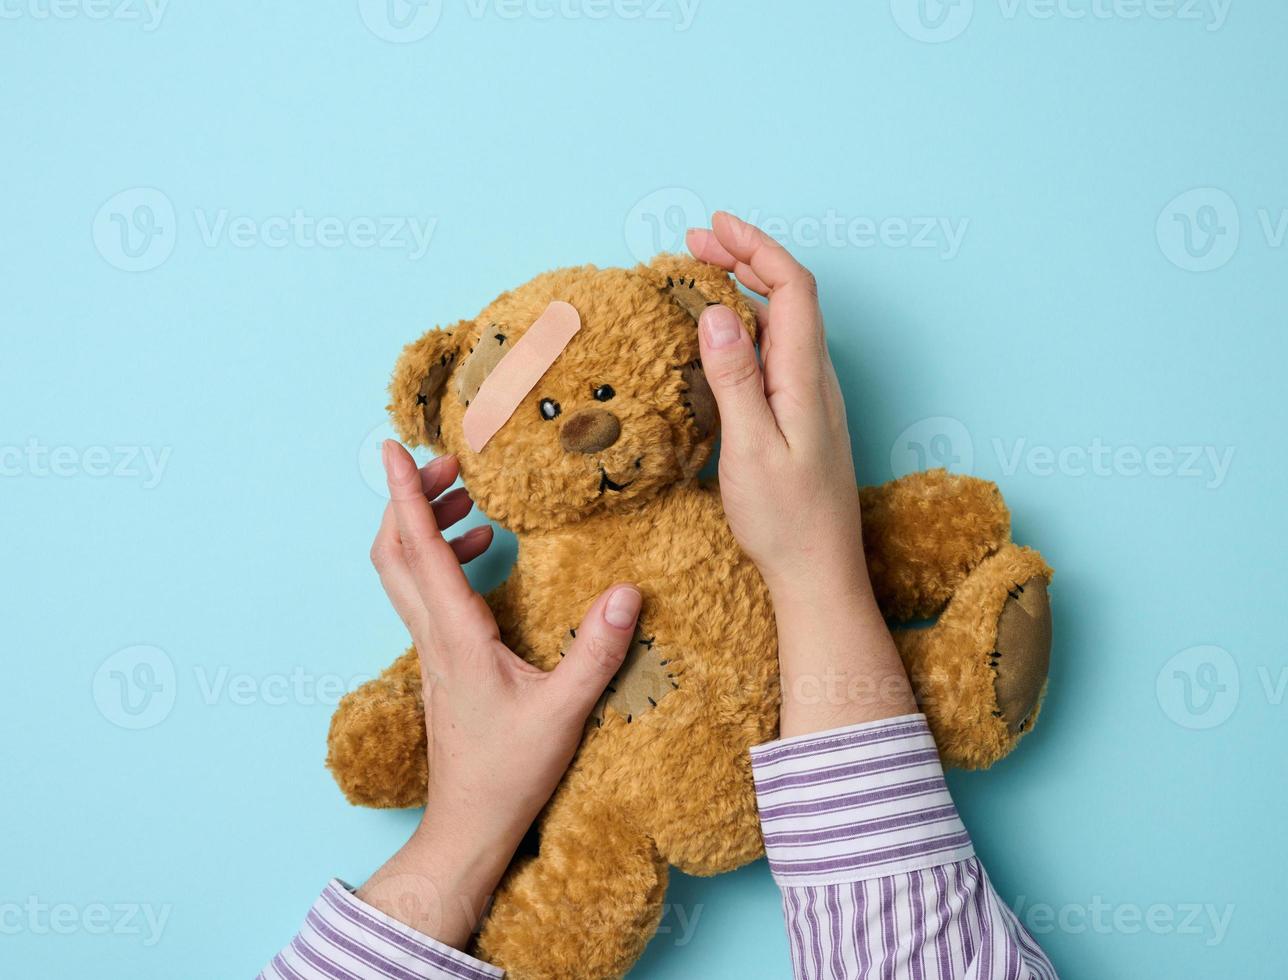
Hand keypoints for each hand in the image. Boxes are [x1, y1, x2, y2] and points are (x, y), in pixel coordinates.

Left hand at [357, 441, 641, 949]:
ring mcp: (429, 650)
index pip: (419, 550)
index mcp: (455, 637)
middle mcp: (432, 637)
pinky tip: (486, 557)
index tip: (389, 448)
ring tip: (471, 502)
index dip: (405, 494)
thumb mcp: (564, 712)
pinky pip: (425, 594)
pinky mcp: (438, 663)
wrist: (467, 825)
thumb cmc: (509, 772)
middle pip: (394, 552)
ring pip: (404, 573)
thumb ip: (595, 651)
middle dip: (411, 499)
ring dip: (426, 527)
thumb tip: (626, 592)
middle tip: (447, 465)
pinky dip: (443, 560)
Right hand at [687, 212, 916, 735]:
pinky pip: (778, 348)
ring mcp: (812, 396)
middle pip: (790, 295)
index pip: (791, 287)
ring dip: (747, 286)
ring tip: (703, 271)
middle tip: (696, 241)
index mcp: (805, 377)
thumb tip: (715, 311)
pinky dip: (748, 321)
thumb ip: (733, 378)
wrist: (819, 573)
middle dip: (746, 256)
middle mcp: (815, 378)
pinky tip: (723, 332)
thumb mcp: (747, 449)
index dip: (756, 247)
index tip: (714, 225)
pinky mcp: (803, 415)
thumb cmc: (784, 520)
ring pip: (785, 320)